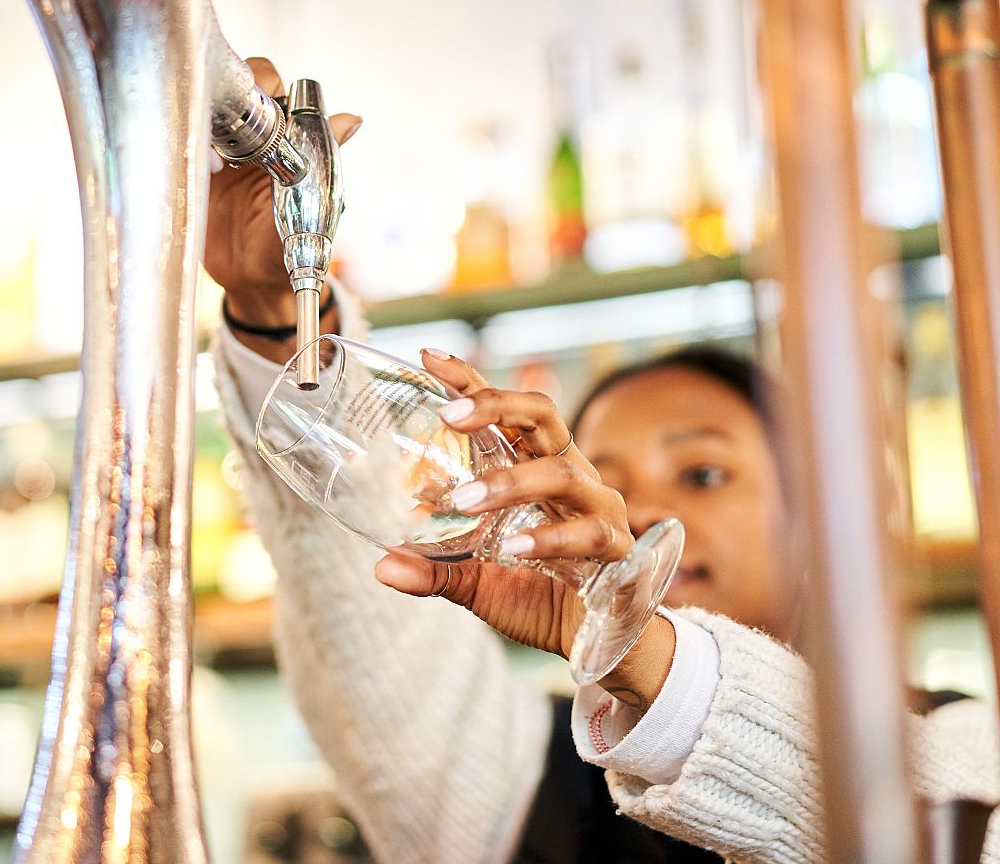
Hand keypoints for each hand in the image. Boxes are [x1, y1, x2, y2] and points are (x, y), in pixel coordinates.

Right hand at [207, 58, 360, 359]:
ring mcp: (219, 151)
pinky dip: (185, 142)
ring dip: (208, 117)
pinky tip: (201, 167)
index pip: (274, 87)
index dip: (266, 83)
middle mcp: (252, 136)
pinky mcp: (193, 169)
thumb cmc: (287, 244)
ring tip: (218, 157)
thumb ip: (323, 158)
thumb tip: (352, 120)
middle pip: (235, 88)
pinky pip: (182, 141)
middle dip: (232, 95)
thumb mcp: (309, 205)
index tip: (262, 101)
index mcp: (284, 137)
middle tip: (235, 127)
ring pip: (206, 107)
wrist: (252, 282)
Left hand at [374, 350, 674, 703]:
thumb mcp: (478, 584)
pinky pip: (587, 533)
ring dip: (511, 482)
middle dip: (498, 405)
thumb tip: (382, 566)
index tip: (427, 358)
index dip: (471, 382)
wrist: (598, 642)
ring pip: (563, 473)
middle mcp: (571, 477)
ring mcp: (598, 508)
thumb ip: (435, 572)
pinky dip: (548, 538)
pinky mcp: (617, 548)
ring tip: (466, 501)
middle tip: (450, 416)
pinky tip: (513, 549)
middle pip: (543, 417)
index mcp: (536, 470)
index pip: (505, 414)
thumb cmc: (540, 597)